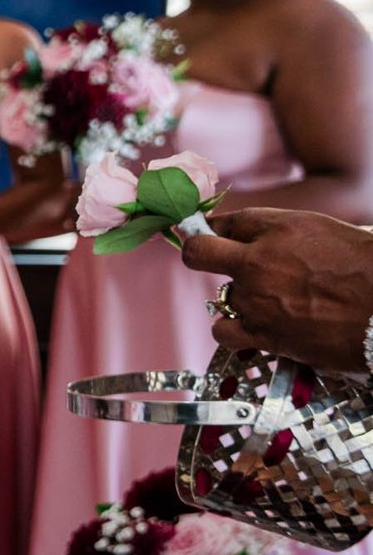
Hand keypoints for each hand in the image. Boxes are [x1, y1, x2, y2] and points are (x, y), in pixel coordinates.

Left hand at [182, 207, 372, 374]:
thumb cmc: (369, 268)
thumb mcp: (330, 232)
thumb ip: (287, 232)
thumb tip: (253, 236)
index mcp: (283, 228)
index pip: (230, 221)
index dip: (216, 228)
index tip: (211, 233)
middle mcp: (261, 260)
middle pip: (199, 251)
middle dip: (199, 252)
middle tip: (206, 257)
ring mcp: (257, 299)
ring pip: (221, 295)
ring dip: (240, 299)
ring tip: (273, 303)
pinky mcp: (263, 333)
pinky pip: (222, 331)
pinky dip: (232, 330)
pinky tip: (251, 327)